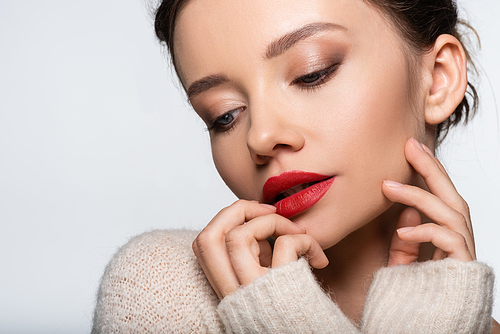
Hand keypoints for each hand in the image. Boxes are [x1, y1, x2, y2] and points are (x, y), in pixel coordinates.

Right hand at [192, 200, 327, 298]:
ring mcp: (254, 292)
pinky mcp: (281, 290)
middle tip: (270, 209)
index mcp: (228, 288)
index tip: (253, 214)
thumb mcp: (266, 284)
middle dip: (238, 209)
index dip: (223, 219)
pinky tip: (317, 257)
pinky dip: (304, 240)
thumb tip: (258, 222)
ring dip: (272, 221)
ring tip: (298, 232)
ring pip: (238, 237)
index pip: (202, 244)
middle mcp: (233, 292)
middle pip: (208, 236)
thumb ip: (256, 258)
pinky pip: (284, 246)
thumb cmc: (297, 313)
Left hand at [383, 138, 475, 266]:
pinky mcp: (463, 270)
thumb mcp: (403, 266)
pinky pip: (449, 239)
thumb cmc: (415, 300)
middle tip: (409, 145)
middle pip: (452, 196)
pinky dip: (424, 231)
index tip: (413, 148)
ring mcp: (465, 256)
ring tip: (388, 187)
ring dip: (417, 195)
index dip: (431, 170)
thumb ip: (405, 244)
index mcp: (449, 239)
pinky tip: (402, 232)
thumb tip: (407, 212)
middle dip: (431, 168)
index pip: (443, 198)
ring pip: (450, 213)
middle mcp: (461, 243)